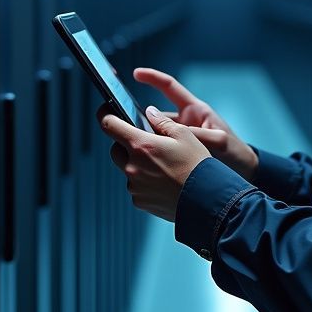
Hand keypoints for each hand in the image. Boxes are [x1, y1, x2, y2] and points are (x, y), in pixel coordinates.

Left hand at [97, 102, 210, 222]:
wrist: (206, 201)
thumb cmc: (197, 166)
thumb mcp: (185, 135)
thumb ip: (162, 122)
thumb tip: (149, 113)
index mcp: (141, 145)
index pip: (109, 125)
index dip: (105, 114)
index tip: (106, 111)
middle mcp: (132, 166)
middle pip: (116, 150)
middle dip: (125, 144)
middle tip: (146, 143)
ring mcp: (134, 186)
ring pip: (127, 169)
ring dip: (137, 164)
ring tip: (162, 166)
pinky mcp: (139, 201)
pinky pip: (136, 187)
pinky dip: (144, 182)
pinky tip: (163, 182)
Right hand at [132, 67, 259, 181]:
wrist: (242, 174)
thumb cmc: (236, 153)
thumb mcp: (219, 142)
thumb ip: (196, 135)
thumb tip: (168, 131)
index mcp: (195, 110)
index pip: (170, 87)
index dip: (153, 78)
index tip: (136, 73)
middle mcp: (184, 122)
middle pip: (155, 116)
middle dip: (140, 120)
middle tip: (126, 128)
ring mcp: (179, 138)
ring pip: (154, 135)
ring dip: (146, 141)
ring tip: (136, 151)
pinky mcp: (176, 153)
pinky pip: (158, 150)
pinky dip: (151, 155)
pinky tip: (144, 165)